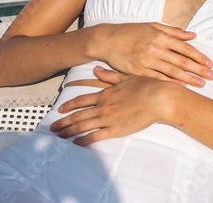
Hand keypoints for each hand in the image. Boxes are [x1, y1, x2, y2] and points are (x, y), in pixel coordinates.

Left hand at [50, 67, 179, 145]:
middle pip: (77, 115)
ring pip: (82, 126)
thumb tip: (96, 70)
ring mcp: (108, 119)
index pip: (81, 100)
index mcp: (106, 94)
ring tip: (59, 137)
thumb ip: (110, 76)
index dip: (68, 105)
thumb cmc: (147, 87)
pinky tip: (76, 143)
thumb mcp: (127, 78)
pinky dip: (83, 140)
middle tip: (52, 127)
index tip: (59, 110)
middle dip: (63, 122)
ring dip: (68, 132)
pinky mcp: (116, 130)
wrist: (161, 99)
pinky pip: (94, 137)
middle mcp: (103, 106)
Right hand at [94, 22, 212, 86]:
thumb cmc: (131, 31)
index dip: (200, 57)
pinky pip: (157, 79)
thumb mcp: (152, 26)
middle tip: (212, 76)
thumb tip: (193, 35)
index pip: (186, 48)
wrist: (106, 40)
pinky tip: (182, 87)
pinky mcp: (137, 71)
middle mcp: (155, 49)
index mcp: (160, 36)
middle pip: (182, 62)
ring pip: (172, 72)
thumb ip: (173, 31)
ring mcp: (146, 61)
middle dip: (199, 70)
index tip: (210, 64)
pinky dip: (171, 84)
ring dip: (189, 79)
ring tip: (201, 84)